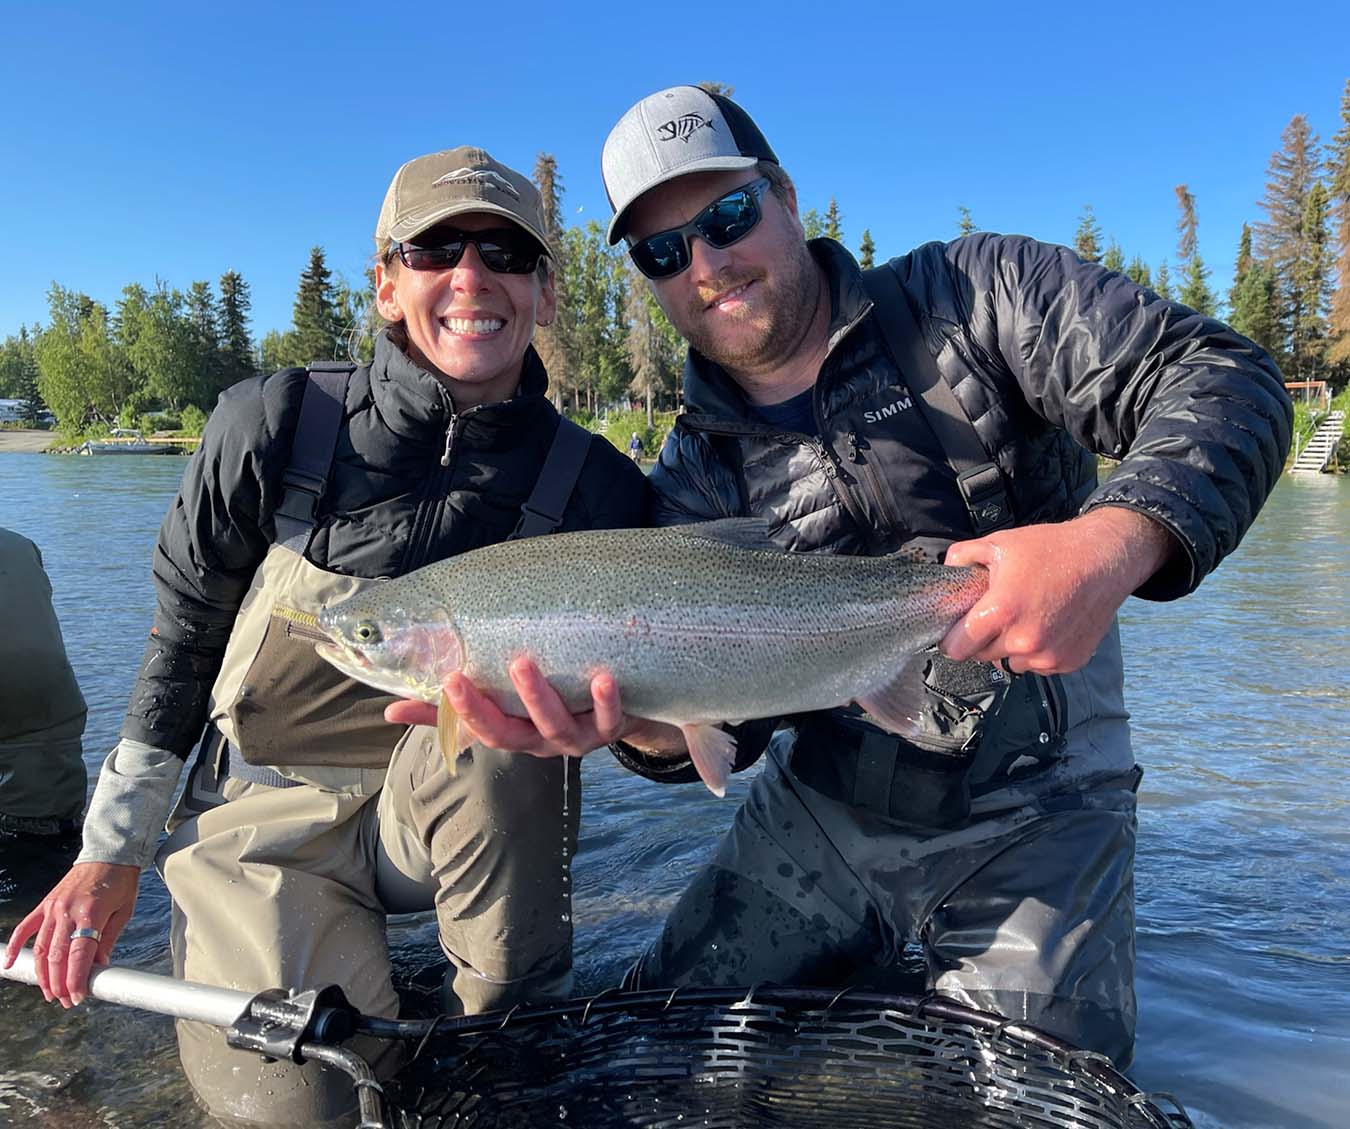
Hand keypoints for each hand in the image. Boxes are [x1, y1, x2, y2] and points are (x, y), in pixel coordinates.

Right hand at [3, 862, 139, 1007]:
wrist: (109, 854)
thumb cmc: (121, 882)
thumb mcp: (124, 911)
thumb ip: (109, 939)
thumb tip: (99, 967)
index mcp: (92, 914)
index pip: (80, 955)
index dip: (77, 980)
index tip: (79, 997)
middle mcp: (68, 912)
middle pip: (58, 956)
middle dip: (60, 984)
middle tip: (66, 1001)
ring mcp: (53, 908)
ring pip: (42, 948)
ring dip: (43, 975)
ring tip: (51, 993)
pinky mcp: (45, 904)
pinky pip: (25, 928)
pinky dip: (15, 947)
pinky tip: (11, 966)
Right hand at [384, 657, 683, 758]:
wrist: (617, 716)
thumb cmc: (549, 706)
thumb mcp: (502, 710)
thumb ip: (447, 713)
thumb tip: (389, 710)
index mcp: (514, 735)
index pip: (482, 730)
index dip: (464, 709)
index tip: (447, 679)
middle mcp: (542, 742)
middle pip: (513, 733)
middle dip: (492, 705)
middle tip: (468, 674)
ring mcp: (577, 737)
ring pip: (556, 726)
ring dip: (540, 697)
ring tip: (526, 663)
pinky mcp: (610, 726)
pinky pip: (609, 718)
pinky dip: (606, 700)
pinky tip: (603, 677)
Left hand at [940, 506, 1175, 674]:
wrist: (1105, 559)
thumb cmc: (1051, 549)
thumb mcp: (998, 543)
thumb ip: (962, 557)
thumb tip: (945, 572)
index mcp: (1002, 612)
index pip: (957, 648)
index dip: (951, 640)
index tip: (954, 633)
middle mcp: (1024, 641)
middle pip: (982, 656)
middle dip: (982, 639)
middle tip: (996, 616)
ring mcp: (1048, 656)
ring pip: (1010, 662)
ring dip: (1010, 647)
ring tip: (1026, 617)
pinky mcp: (1068, 663)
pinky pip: (1038, 665)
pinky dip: (1037, 651)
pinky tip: (1047, 625)